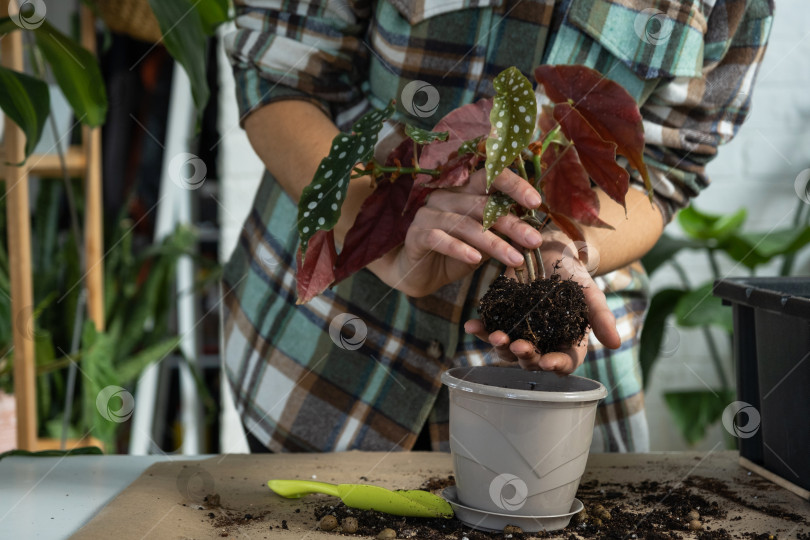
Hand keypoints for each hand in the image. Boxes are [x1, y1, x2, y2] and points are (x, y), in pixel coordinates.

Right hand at [380, 167, 543, 296]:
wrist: (421, 275)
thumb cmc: (456, 254)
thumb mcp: (483, 243)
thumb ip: (501, 232)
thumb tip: (532, 232)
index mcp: (465, 191)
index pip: (490, 177)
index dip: (513, 185)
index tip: (536, 202)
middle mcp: (446, 196)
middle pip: (482, 205)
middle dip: (512, 224)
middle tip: (535, 240)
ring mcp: (429, 214)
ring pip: (465, 225)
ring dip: (493, 243)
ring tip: (515, 259)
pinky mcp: (416, 234)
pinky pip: (439, 239)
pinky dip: (459, 249)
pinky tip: (475, 260)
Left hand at [464, 233, 620, 374]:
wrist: (546, 249)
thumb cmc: (573, 273)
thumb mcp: (590, 292)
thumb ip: (601, 317)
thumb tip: (616, 344)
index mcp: (567, 342)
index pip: (564, 363)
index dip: (556, 366)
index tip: (548, 362)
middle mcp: (542, 343)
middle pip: (532, 361)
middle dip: (524, 356)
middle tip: (518, 346)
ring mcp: (520, 331)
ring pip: (507, 349)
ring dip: (500, 346)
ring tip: (494, 336)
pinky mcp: (501, 318)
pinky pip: (489, 329)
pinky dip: (479, 330)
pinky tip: (471, 326)